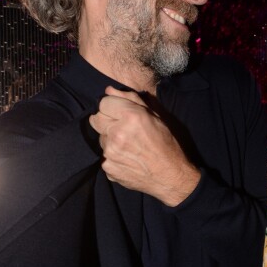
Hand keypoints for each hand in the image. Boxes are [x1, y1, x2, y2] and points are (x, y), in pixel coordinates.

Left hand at [88, 86, 200, 205]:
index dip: (112, 107)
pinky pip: (104, 156)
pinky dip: (113, 156)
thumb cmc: (166, 144)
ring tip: (129, 145)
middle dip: (107, 121)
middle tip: (123, 128)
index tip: (121, 113)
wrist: (170, 175)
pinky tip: (128, 158)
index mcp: (131, 116)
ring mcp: (110, 152)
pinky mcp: (108, 168)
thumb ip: (131, 99)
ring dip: (110, 139)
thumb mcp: (155, 116)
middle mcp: (117, 133)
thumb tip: (109, 90)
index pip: (103, 103)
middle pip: (96, 119)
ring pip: (100, 138)